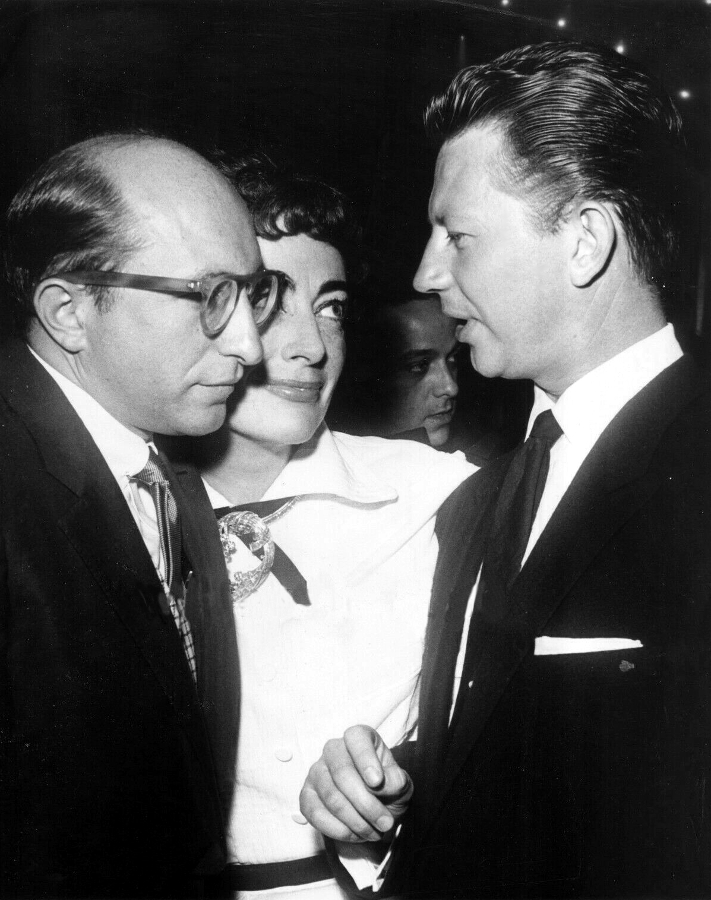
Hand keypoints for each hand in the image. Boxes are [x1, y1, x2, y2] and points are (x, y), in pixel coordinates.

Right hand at [300, 725, 412, 842]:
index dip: (365, 758)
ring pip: (331, 796)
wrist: (374, 813)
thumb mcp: (401, 785)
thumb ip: (395, 780)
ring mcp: (316, 771)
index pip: (356, 738)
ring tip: (374, 832)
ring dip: (356, 821)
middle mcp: (334, 749)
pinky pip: (315, 813)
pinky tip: (354, 834)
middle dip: (366, 803)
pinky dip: (338, 830)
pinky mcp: (306, 796)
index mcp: (359, 738)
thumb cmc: (387, 791)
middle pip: (342, 772)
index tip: (377, 782)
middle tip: (385, 823)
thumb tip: (379, 784)